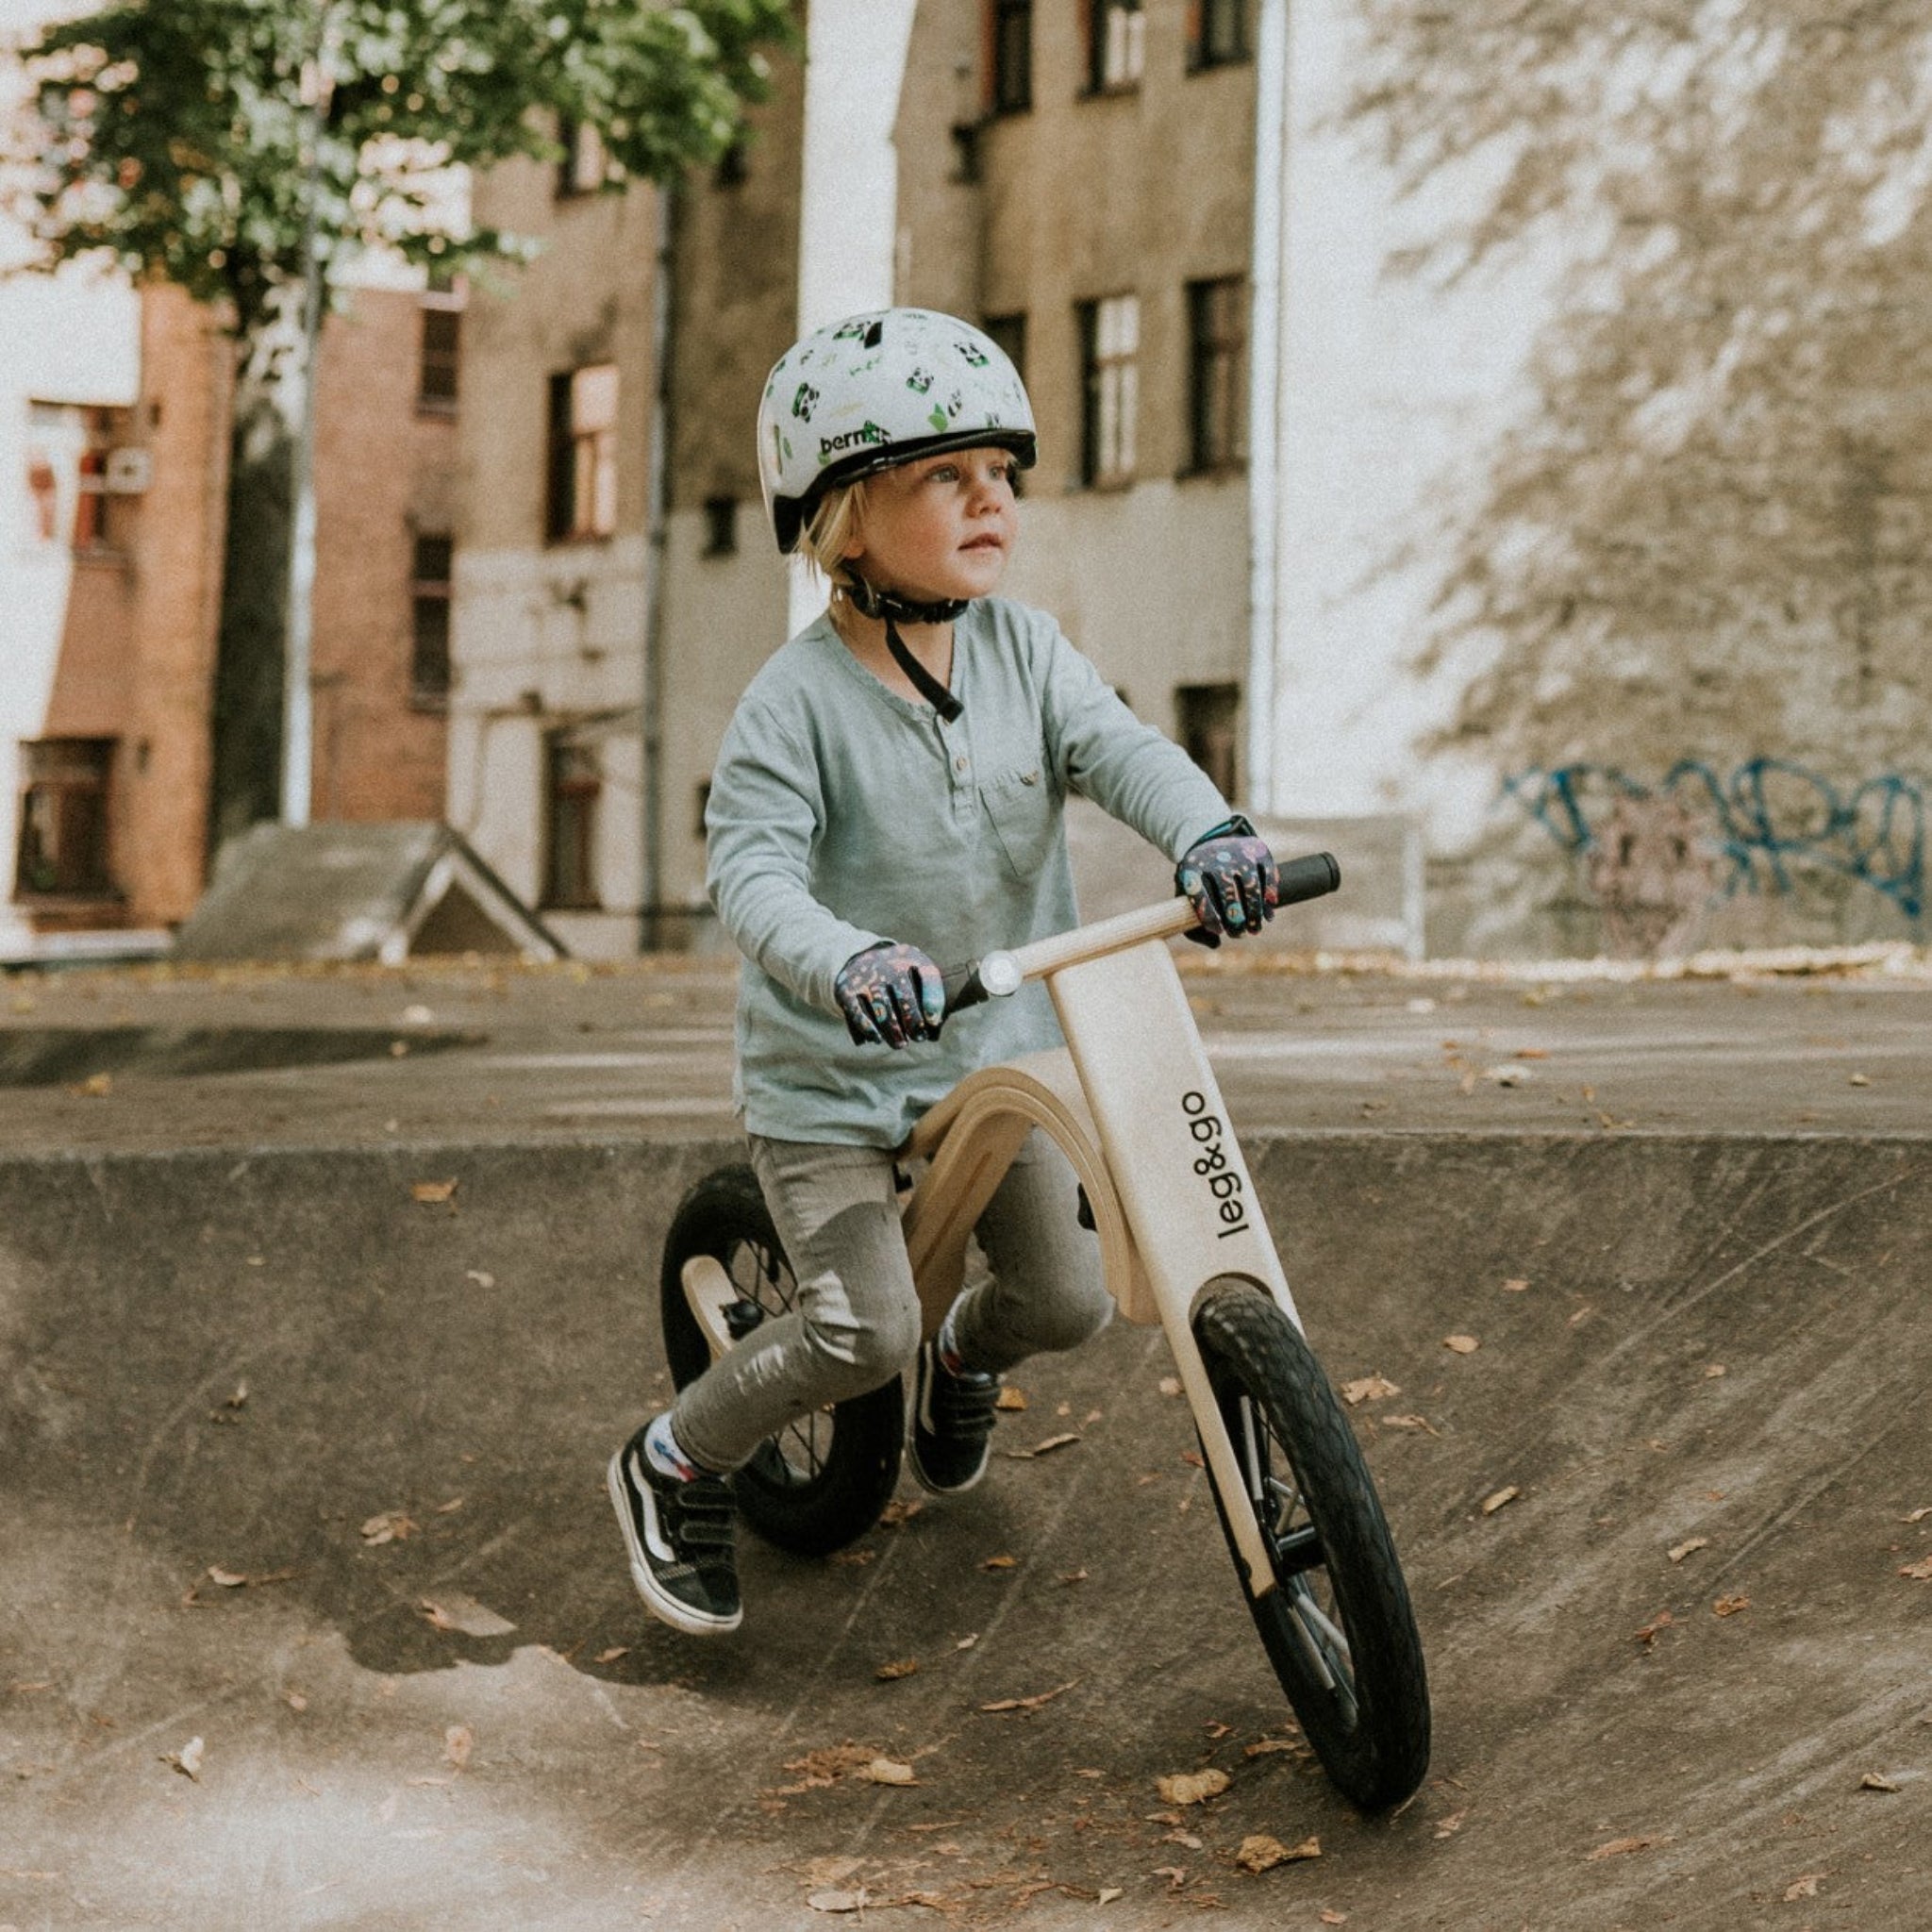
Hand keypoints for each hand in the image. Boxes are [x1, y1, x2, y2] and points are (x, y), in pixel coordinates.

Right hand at [834, 941, 946, 1047]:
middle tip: (918, 1038)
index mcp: (910, 958)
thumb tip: (934, 1023)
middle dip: (913, 1023)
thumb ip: (931, 991)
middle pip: (905, 999)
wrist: (859, 957)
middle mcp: (887, 965)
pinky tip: (877, 1039)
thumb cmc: (899, 972)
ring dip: (893, 1031)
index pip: (928, 976)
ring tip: (900, 1044)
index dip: (933, 1000)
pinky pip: (858, 1013)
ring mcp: (866, 978)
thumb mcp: (918, 970)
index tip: (933, 1021)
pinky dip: (868, 1029)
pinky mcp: (847, 990)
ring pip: (883, 1010)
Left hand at [1175, 815, 1278, 946]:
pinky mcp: (1259, 851)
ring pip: (1250, 885)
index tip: (1219, 931)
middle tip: (1239, 933)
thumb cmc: (1200, 881)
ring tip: (1254, 929)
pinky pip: (1268, 875)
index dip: (1209, 915)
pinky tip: (1268, 915)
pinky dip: (1270, 897)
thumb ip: (1194, 926)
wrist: (1214, 842)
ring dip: (1255, 911)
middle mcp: (1215, 858)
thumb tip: (1216, 944)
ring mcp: (1239, 853)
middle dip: (1235, 917)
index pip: (1199, 893)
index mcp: (1192, 869)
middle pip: (1227, 891)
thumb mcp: (1189, 899)